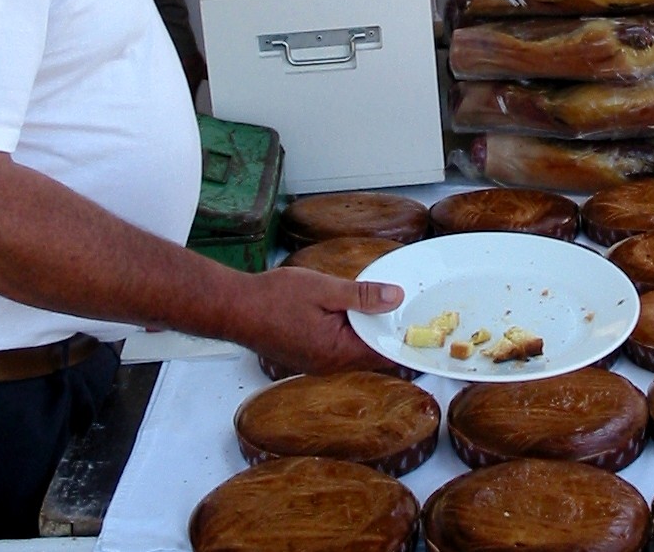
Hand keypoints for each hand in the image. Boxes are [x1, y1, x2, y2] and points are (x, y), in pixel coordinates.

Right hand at [243, 266, 404, 375]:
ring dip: (364, 328)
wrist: (234, 307)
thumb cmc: (273, 298)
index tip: (419, 323)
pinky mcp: (305, 354)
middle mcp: (327, 364)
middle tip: (403, 305)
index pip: (382, 352)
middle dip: (385, 330)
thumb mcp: (325, 288)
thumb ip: (361, 296)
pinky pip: (336, 346)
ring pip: (353, 348)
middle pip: (369, 351)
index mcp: (336, 352)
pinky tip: (346, 309)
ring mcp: (315, 362)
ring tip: (377, 302)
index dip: (401, 337)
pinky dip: (347, 329)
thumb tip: (394, 298)